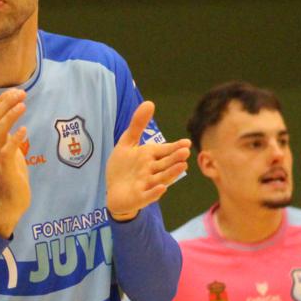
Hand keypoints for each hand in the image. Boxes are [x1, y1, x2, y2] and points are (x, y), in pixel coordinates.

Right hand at [0, 89, 30, 236]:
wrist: (8, 201)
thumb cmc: (10, 174)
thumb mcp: (8, 148)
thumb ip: (4, 131)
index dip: (2, 100)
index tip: (16, 90)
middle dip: (6, 103)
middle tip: (21, 93)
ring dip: (10, 117)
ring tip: (22, 105)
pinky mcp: (5, 167)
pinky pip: (8, 150)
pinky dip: (16, 139)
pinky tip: (25, 130)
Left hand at [106, 101, 189, 220]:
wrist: (114, 191)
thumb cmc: (124, 167)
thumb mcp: (127, 143)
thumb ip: (138, 125)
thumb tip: (149, 102)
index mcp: (150, 156)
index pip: (165, 150)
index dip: (175, 147)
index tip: (186, 143)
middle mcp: (151, 170)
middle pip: (165, 163)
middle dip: (175, 158)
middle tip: (186, 152)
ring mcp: (147, 184)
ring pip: (161, 178)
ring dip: (171, 173)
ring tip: (182, 167)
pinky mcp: (139, 197)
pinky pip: (148, 195)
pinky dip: (154, 192)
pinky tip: (161, 188)